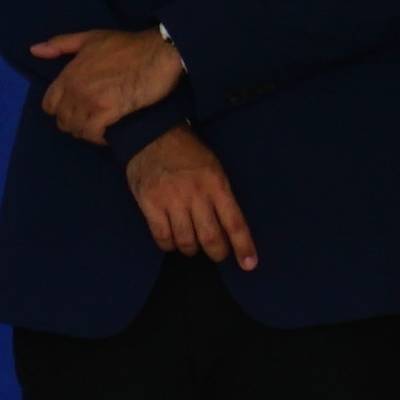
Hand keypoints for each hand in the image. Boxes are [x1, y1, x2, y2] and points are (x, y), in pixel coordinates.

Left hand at [30, 26, 183, 138]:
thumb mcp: (91, 38)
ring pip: (77, 129)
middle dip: (74, 123)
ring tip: (101, 128)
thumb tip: (34, 50)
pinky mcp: (110, 110)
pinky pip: (94, 133)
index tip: (75, 110)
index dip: (60, 110)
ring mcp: (91, 100)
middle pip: (62, 120)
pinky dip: (99, 137)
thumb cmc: (128, 45)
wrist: (159, 52)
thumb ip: (61, 44)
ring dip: (87, 132)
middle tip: (91, 121)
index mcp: (69, 74)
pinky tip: (109, 134)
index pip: (49, 104)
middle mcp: (75, 89)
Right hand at [126, 129, 256, 269]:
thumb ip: (220, 195)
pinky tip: (173, 243)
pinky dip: (169, 245)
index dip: (243, 246)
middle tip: (218, 255)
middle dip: (217, 253)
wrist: (152, 136)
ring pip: (186, 240)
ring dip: (192, 250)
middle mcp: (196, 195)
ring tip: (194, 248)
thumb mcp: (214, 168)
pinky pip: (162, 236)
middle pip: (210, 236)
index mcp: (217, 184)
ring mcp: (171, 200)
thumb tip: (228, 226)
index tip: (249, 264)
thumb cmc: (188, 153)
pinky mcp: (150, 204)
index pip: (234, 222)